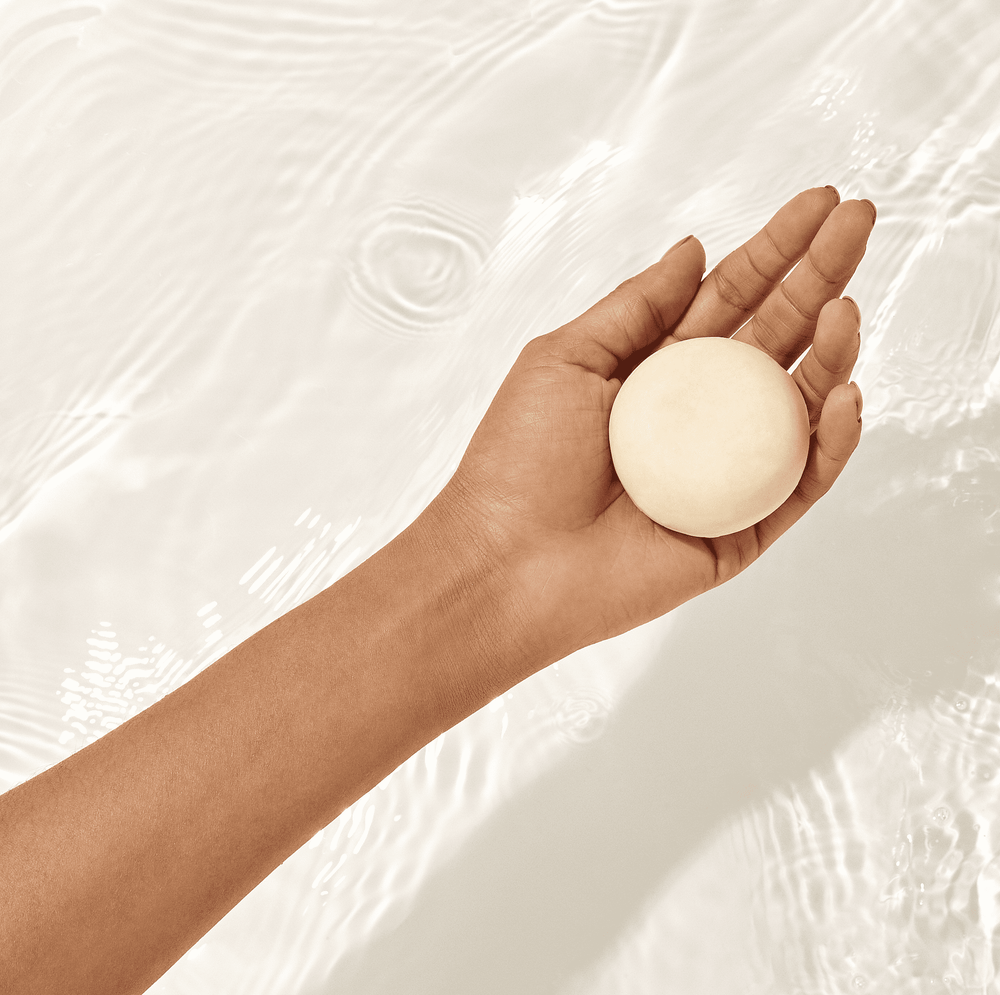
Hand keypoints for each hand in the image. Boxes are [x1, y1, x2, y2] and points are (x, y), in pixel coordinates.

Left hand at [435, 187, 874, 667]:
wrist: (506, 564)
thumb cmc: (517, 463)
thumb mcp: (566, 359)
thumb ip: (635, 307)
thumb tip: (693, 248)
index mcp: (654, 372)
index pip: (729, 299)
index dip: (775, 251)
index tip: (819, 202)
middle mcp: (696, 416)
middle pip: (774, 338)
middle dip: (819, 277)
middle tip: (862, 220)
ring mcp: (724, 472)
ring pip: (798, 405)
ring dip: (832, 352)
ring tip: (845, 304)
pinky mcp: (740, 529)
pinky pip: (800, 480)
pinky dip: (829, 440)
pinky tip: (841, 392)